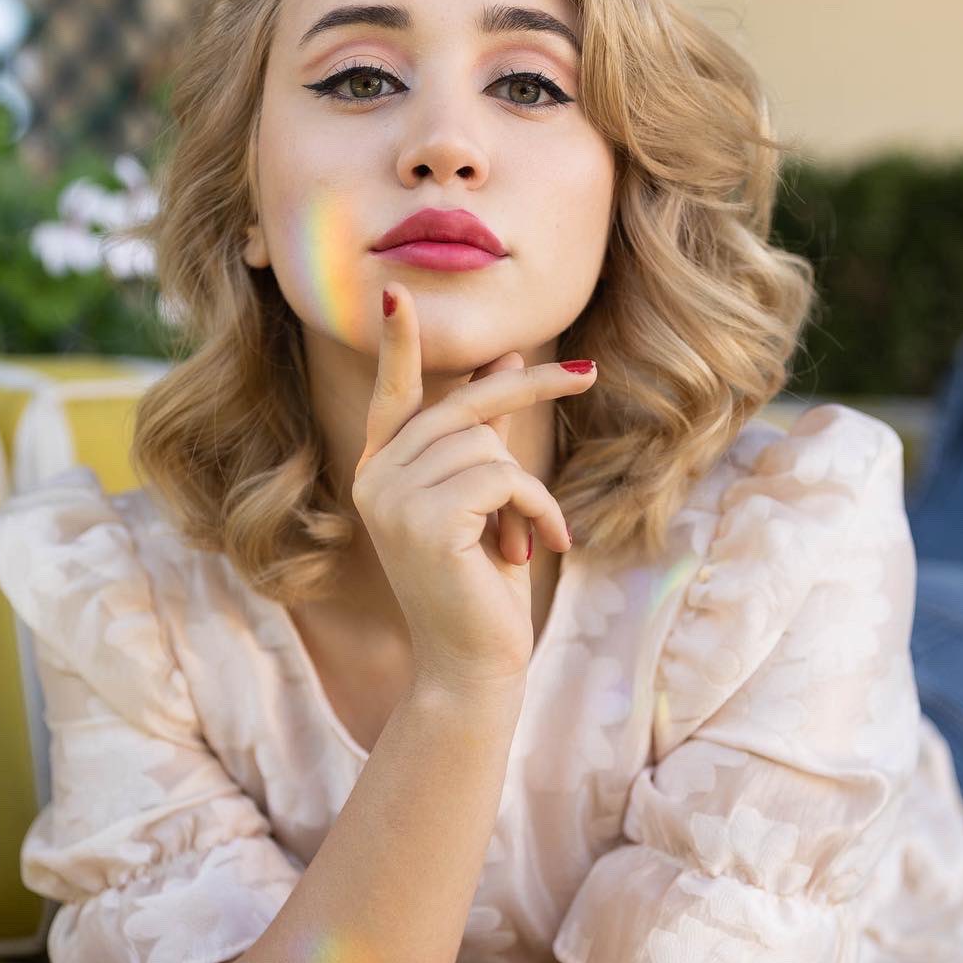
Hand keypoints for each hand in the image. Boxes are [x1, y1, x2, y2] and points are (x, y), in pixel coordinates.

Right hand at [352, 280, 597, 682]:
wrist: (471, 667)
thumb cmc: (479, 587)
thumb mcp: (485, 500)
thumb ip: (485, 433)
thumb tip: (506, 357)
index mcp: (379, 472)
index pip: (391, 395)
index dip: (398, 346)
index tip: (397, 295)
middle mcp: (374, 480)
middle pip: (460, 407)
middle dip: (529, 388)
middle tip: (588, 372)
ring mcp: (391, 500)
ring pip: (487, 446)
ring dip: (528, 490)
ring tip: (530, 536)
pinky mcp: (424, 520)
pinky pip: (503, 478)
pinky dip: (535, 507)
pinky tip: (538, 546)